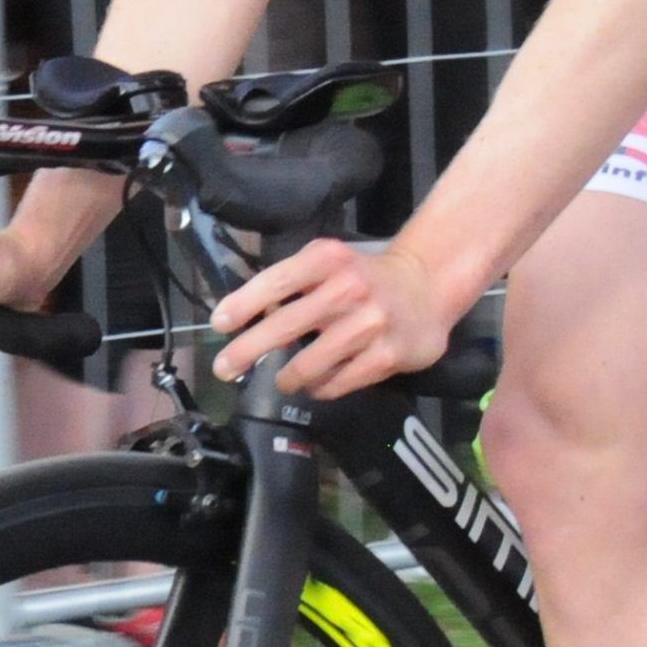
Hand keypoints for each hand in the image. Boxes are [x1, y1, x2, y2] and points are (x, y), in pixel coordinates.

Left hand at [211, 240, 454, 399]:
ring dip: (287, 377)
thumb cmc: (364, 276)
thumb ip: (292, 282)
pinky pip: (338, 382)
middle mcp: (349, 288)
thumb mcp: (329, 263)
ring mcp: (370, 324)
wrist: (427, 287)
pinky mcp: (386, 356)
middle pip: (285, 325)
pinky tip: (316, 385)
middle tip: (223, 368)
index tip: (219, 324)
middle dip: (247, 350)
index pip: (277, 282)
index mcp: (328, 259)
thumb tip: (240, 314)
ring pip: (309, 363)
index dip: (243, 304)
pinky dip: (320, 387)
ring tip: (282, 380)